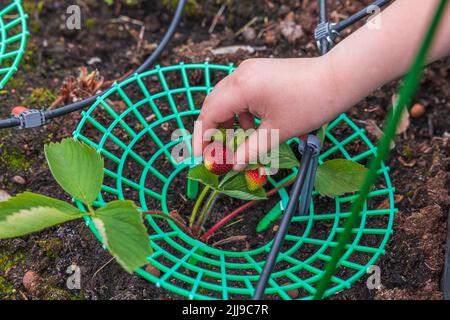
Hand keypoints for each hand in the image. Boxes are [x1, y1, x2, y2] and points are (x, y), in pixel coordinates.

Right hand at [192, 57, 343, 169]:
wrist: (337, 79)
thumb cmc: (309, 104)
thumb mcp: (276, 132)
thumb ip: (250, 150)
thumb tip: (233, 165)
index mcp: (241, 87)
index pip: (209, 114)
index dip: (202, 138)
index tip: (200, 157)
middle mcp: (241, 74)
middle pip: (214, 105)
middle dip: (214, 131)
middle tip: (217, 154)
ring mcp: (250, 70)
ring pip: (227, 99)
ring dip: (229, 122)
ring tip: (242, 141)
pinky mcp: (260, 71)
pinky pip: (240, 93)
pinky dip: (242, 112)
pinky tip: (255, 126)